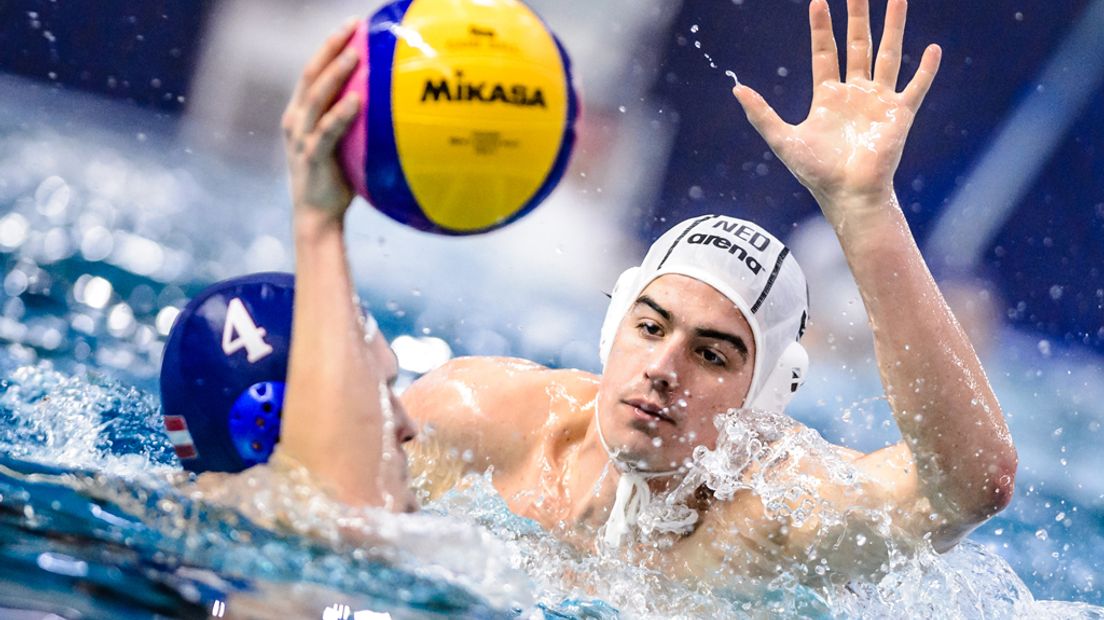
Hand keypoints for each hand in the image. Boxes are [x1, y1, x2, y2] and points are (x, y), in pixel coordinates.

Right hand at [281, 18, 361, 224]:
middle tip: (352, 28)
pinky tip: (358, 99)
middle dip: (330, 48)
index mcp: (300, 114)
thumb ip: (354, 122)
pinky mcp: (311, 157)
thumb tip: (388, 101)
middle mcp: (295, 121)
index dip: (330, 46)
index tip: (352, 26)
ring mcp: (300, 138)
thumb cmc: (336, 179)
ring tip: (355, 54)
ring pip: (316, 97)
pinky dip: (341, 113)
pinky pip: (326, 131)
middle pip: (310, 75)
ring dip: (335, 73)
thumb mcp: (343, 144)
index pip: (313, 71)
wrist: (317, 216)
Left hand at [733, 0, 939, 217]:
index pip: (825, 52)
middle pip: (858, 44)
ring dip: (894, 26)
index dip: (821, 28)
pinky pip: (916, 86)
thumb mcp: (783, 139)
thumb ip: (761, 114)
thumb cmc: (816, 172)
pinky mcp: (900, 114)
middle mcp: (855, 93)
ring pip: (889, 54)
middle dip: (858, 16)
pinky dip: (926, 69)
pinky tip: (934, 48)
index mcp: (829, 96)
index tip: (818, 1)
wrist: (848, 194)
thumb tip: (736, 88)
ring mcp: (879, 101)